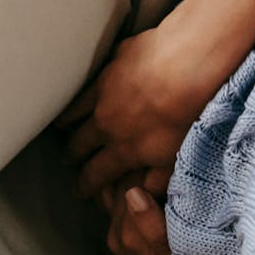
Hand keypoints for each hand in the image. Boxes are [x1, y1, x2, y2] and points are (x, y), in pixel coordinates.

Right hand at [57, 21, 224, 199]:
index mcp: (125, 150)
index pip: (96, 174)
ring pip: (75, 117)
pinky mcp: (109, 70)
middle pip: (80, 146)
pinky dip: (78, 98)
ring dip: (69, 127)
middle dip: (73, 157)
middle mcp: (107, 125)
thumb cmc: (189, 109)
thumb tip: (146, 192)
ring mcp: (104, 96)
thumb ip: (159, 177)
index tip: (79, 191)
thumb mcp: (179, 154)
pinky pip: (86, 88)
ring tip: (64, 130)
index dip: (85, 186)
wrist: (187, 63)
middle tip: (69, 160)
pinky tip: (79, 97)